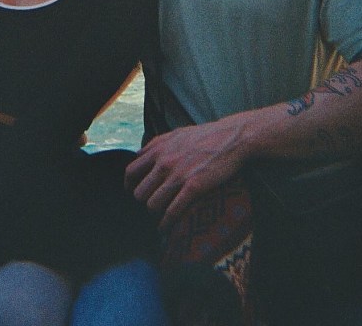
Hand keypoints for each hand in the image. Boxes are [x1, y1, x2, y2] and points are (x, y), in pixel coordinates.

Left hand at [125, 119, 248, 228]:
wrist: (231, 138)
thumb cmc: (205, 136)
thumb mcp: (176, 134)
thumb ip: (157, 144)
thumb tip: (141, 154)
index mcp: (158, 149)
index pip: (131, 172)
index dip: (129, 186)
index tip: (132, 193)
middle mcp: (164, 163)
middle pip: (140, 193)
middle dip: (144, 202)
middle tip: (151, 206)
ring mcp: (178, 175)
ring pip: (152, 204)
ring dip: (155, 214)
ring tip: (160, 217)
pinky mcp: (194, 187)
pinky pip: (172, 211)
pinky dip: (167, 223)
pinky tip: (167, 227)